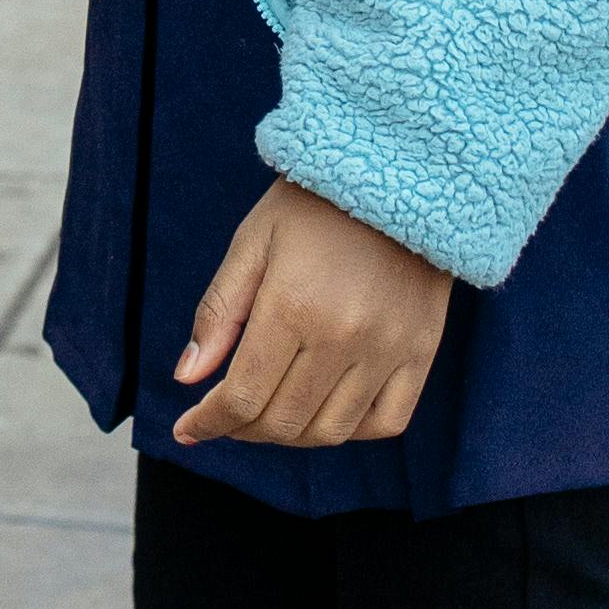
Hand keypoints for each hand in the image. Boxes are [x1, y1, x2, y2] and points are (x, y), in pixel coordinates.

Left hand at [173, 179, 453, 450]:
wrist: (401, 173)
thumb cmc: (314, 205)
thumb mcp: (252, 242)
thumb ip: (218, 312)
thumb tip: (186, 377)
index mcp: (291, 306)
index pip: (242, 397)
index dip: (209, 422)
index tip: (188, 428)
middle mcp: (343, 337)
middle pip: (284, 422)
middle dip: (243, 430)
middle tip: (226, 417)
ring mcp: (388, 349)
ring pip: (332, 431)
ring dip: (292, 436)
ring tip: (270, 415)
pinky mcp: (422, 352)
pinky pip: (387, 422)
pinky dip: (351, 431)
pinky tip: (325, 410)